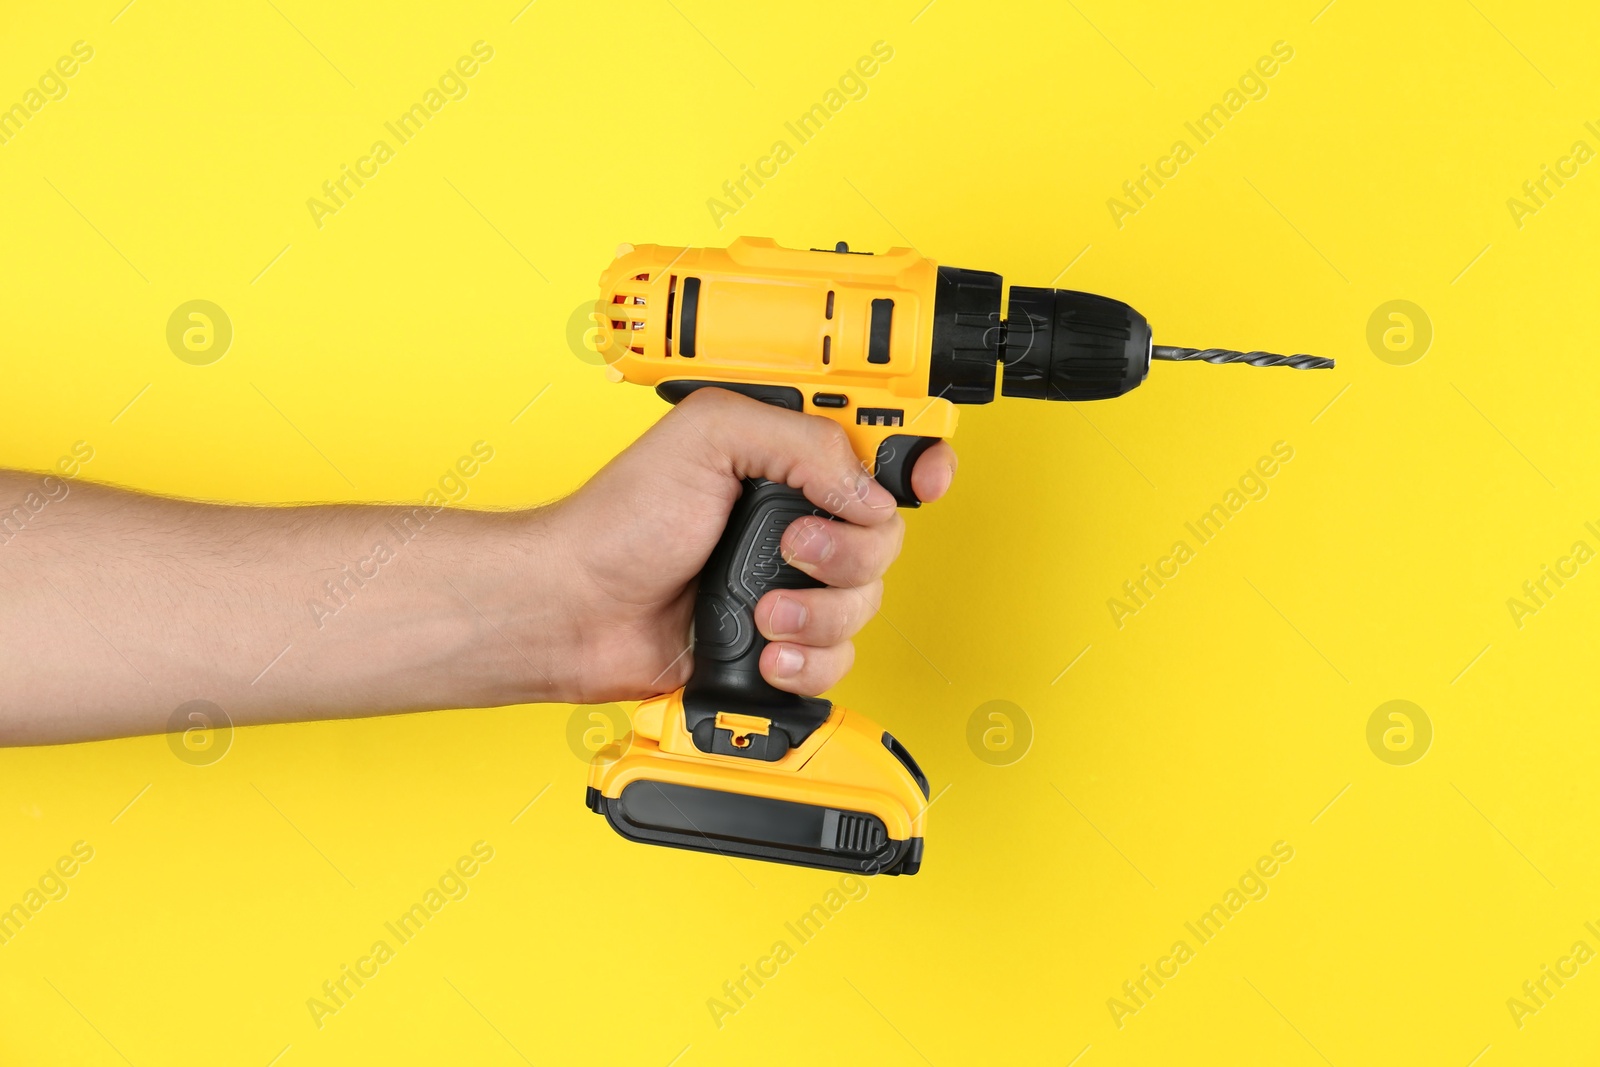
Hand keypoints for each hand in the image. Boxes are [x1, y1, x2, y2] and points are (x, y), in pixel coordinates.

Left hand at [544, 388, 956, 703]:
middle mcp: (797, 518)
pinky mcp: (783, 643)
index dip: (917, 462)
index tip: (923, 480)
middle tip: (791, 549)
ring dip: (818, 613)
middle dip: (847, 552)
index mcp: (786, 458)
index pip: (880, 451)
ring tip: (764, 610)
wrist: (578, 611)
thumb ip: (799, 441)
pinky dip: (806, 662)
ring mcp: (792, 583)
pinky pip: (839, 660)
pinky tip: (765, 650)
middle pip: (886, 536)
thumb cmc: (619, 523)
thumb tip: (864, 488)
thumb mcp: (708, 435)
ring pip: (867, 603)